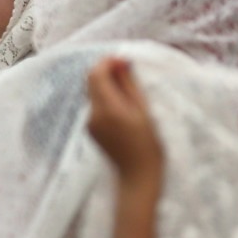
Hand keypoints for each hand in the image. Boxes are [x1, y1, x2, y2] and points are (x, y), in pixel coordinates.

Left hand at [87, 58, 162, 181]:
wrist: (137, 175)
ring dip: (105, 84)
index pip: (96, 74)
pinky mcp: (90, 129)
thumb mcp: (144, 110)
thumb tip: (121, 62)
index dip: (107, 62)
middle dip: (105, 71)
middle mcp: (93, 114)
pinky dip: (105, 97)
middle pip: (90, 81)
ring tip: (127, 90)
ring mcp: (89, 123)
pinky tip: (121, 106)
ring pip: (92, 92)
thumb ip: (129, 84)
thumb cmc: (148, 144)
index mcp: (108, 109)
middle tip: (126, 72)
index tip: (123, 62)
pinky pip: (94, 105)